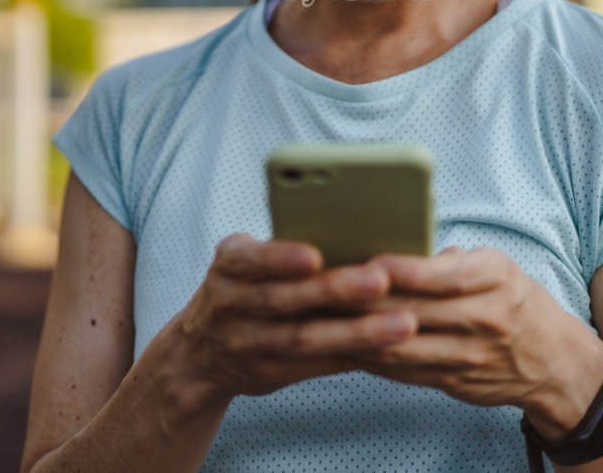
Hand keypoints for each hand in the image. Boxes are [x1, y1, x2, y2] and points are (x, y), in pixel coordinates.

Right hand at [167, 232, 420, 404]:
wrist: (198, 354)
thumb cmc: (241, 288)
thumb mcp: (241, 262)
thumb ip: (279, 251)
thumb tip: (353, 229)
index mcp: (227, 267)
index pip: (249, 259)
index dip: (279, 258)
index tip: (315, 255)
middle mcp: (230, 306)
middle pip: (284, 300)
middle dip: (335, 290)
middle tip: (381, 280)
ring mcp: (248, 343)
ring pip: (305, 339)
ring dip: (357, 331)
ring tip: (403, 324)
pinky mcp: (269, 373)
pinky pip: (316, 365)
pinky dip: (353, 355)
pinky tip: (390, 349)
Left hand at [347, 246, 602, 436]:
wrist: (554, 361)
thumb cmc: (513, 300)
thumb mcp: (496, 267)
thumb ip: (449, 261)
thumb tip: (396, 248)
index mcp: (497, 278)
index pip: (446, 274)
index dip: (404, 270)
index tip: (367, 260)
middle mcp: (488, 318)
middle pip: (416, 310)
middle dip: (367, 299)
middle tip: (324, 285)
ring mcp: (471, 355)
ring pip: (403, 345)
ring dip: (359, 332)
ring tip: (323, 314)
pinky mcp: (455, 382)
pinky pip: (404, 370)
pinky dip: (371, 357)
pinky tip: (344, 344)